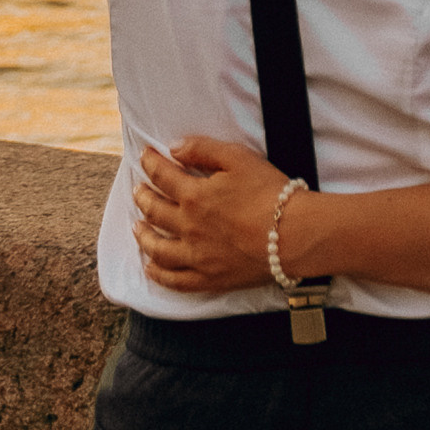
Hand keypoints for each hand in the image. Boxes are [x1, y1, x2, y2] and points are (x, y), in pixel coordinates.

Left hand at [133, 138, 297, 296]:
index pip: (162, 176)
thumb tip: (174, 149)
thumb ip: (203, 149)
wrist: (292, 235)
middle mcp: (188, 227)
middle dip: (143, 197)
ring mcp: (196, 256)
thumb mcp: (238, 158)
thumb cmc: (269, 193)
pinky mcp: (209, 278)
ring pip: (157, 248)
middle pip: (155, 211)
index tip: (145, 156)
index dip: (150, 163)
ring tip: (137, 227)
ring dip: (143, 236)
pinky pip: (175, 280)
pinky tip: (151, 268)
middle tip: (137, 190)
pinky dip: (158, 275)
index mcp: (194, 196)